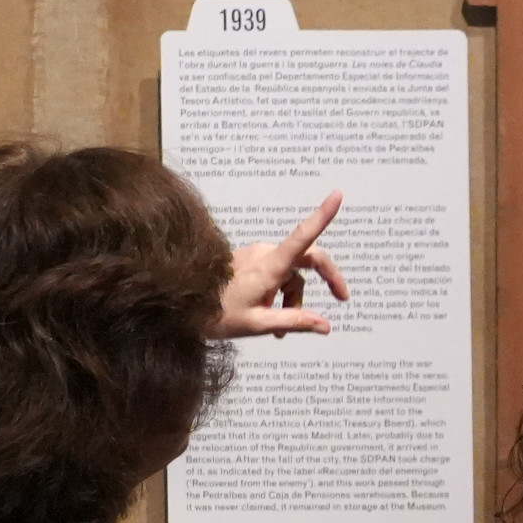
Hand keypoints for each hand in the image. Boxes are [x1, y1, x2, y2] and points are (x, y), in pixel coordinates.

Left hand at [220, 192, 346, 337]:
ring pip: (291, 272)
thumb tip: (325, 325)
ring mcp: (257, 256)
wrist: (181, 305)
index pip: (303, 236)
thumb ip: (294, 322)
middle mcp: (265, 254)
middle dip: (325, 277)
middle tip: (341, 298)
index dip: (322, 215)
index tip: (337, 195)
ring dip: (294, 296)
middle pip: (308, 257)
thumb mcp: (258, 324)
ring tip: (281, 326)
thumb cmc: (214, 314)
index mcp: (269, 266)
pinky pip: (277, 274)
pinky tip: (270, 314)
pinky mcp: (250, 261)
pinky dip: (280, 293)